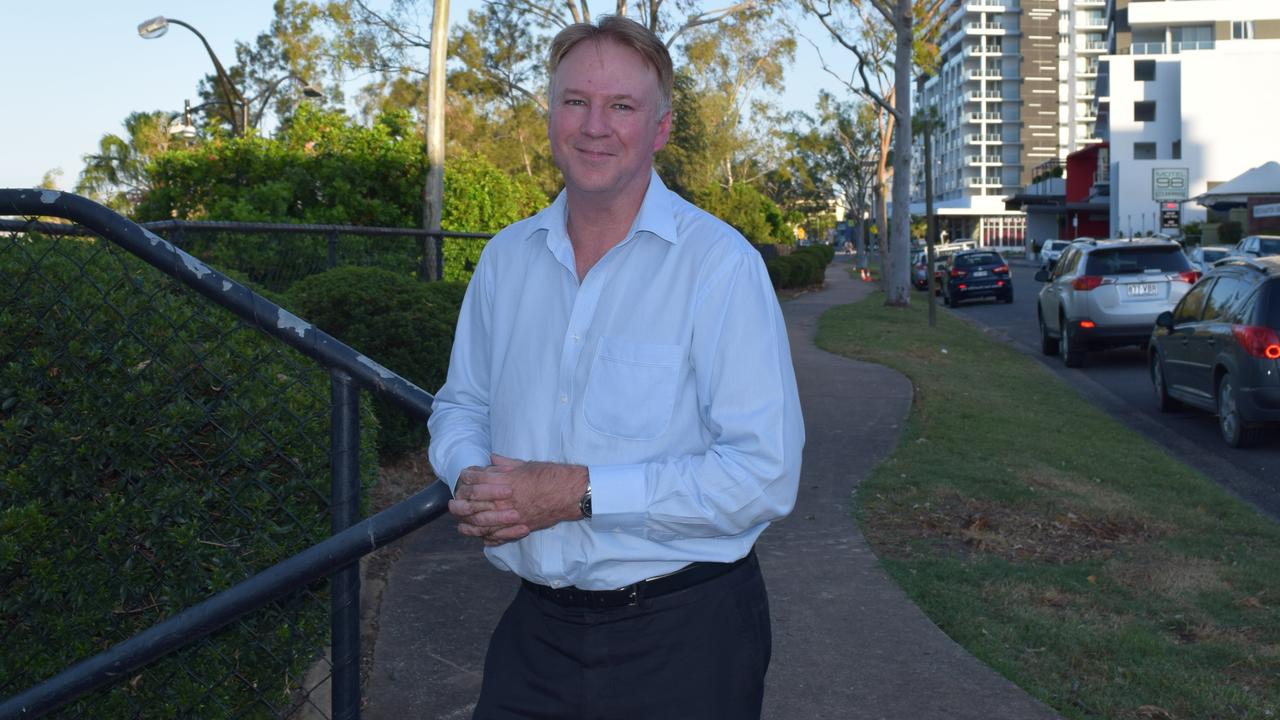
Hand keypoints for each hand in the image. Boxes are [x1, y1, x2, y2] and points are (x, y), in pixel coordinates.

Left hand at [449, 454, 586, 545]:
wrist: (571, 492)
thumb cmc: (551, 475)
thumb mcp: (526, 465)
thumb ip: (506, 464)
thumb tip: (492, 459)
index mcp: (506, 481)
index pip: (477, 480)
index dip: (466, 479)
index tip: (462, 480)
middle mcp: (506, 500)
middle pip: (474, 503)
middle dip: (461, 503)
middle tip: (452, 504)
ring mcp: (513, 516)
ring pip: (483, 523)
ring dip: (469, 524)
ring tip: (461, 525)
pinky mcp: (522, 527)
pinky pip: (501, 535)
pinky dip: (489, 537)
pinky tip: (482, 537)